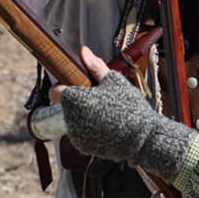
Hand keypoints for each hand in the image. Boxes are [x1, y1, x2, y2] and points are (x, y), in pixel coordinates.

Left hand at [49, 47, 194, 179]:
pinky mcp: (83, 146)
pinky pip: (81, 133)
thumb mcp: (114, 81)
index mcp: (75, 100)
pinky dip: (89, 129)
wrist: (143, 138)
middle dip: (78, 101)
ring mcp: (76, 135)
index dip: (63, 86)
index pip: (55, 91)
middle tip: (99, 99)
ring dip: (84, 115)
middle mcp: (71, 119)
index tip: (76, 85)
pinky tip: (106, 125)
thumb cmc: (129, 106)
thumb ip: (95, 66)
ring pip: (74, 119)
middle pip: (67, 105)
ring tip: (105, 113)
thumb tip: (83, 52)